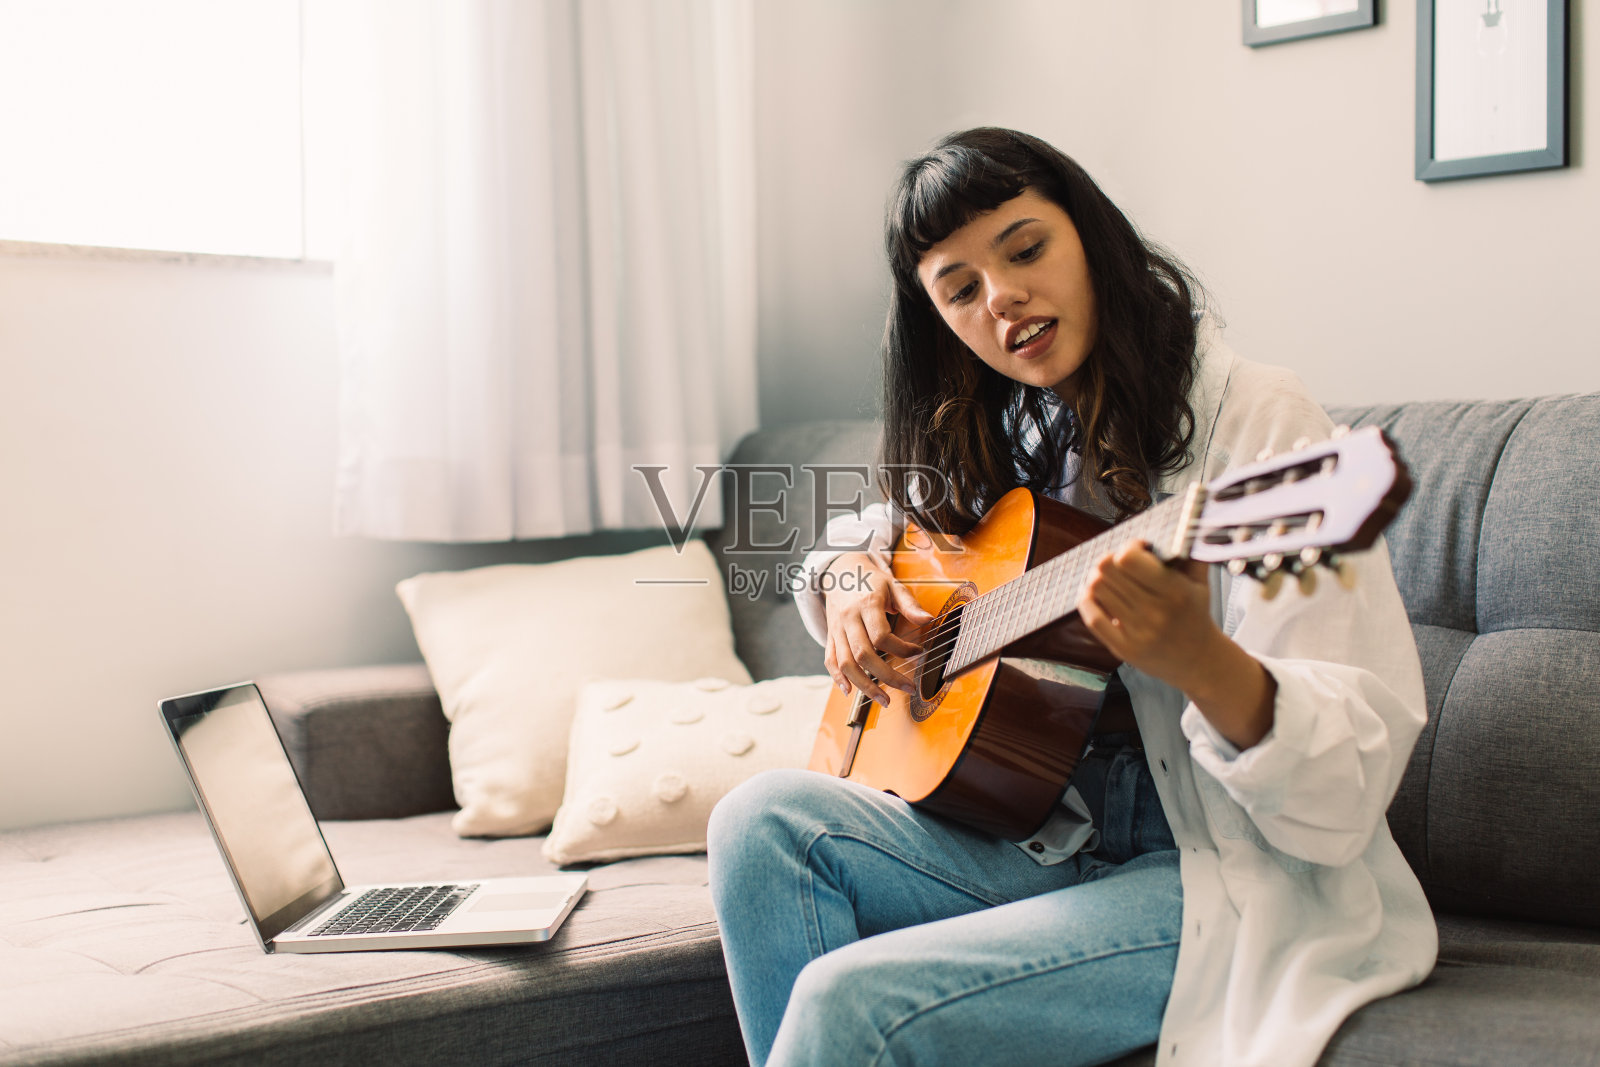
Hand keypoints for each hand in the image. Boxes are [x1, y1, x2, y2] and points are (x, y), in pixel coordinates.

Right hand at [821, 552, 934, 705]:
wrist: (840, 572)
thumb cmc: (871, 580)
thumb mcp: (893, 585)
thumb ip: (910, 604)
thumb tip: (928, 620)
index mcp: (866, 604)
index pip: (881, 636)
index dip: (902, 649)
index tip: (918, 652)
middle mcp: (848, 619)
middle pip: (863, 654)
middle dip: (886, 676)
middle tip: (908, 688)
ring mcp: (836, 629)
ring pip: (846, 663)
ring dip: (865, 685)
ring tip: (883, 700)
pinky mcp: (830, 636)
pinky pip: (830, 661)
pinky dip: (838, 678)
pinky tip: (850, 692)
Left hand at [1079, 541, 1276, 748]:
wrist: (1199, 661)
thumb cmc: (1196, 615)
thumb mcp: (1201, 583)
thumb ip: (1189, 553)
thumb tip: (1177, 525)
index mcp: (1176, 592)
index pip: (1129, 559)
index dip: (1129, 547)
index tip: (1137, 549)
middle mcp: (1156, 613)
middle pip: (1107, 570)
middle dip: (1110, 560)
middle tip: (1118, 563)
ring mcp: (1138, 633)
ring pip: (1097, 589)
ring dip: (1098, 578)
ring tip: (1109, 579)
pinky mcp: (1124, 649)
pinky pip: (1092, 617)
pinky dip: (1088, 601)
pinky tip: (1096, 595)